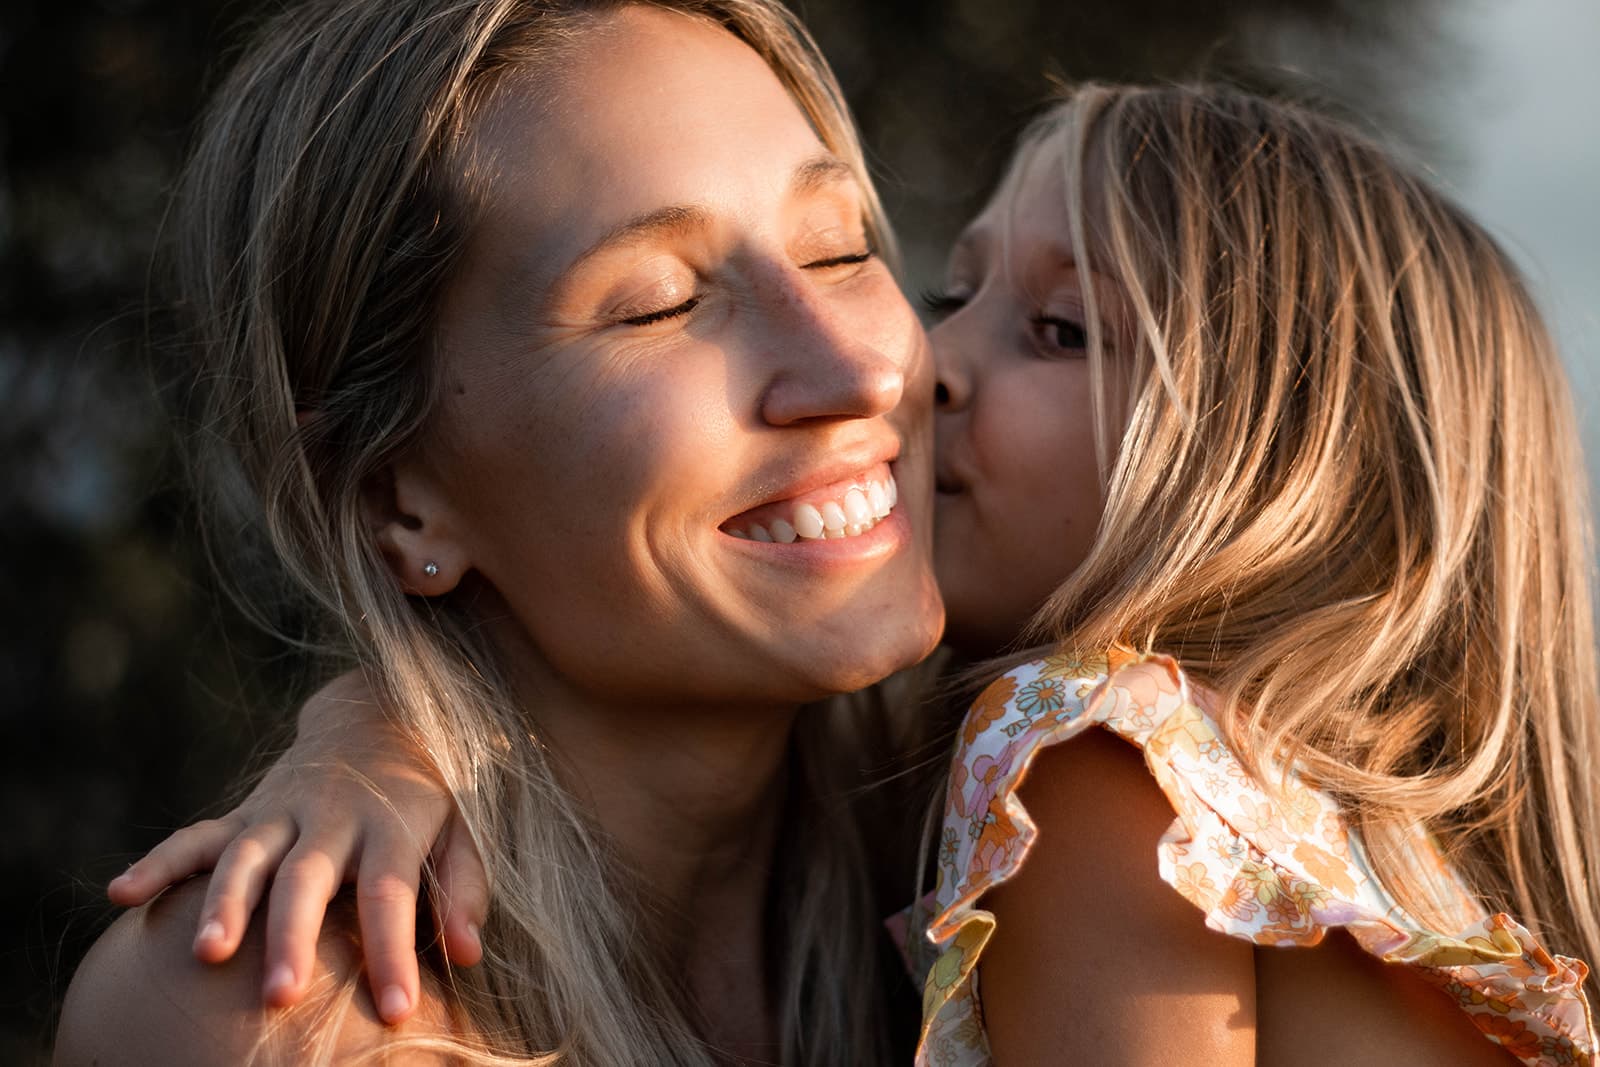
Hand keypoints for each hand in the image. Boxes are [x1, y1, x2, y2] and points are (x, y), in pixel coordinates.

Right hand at [106, 672, 489, 1023]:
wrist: (378, 716)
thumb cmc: (426, 796)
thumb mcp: (462, 831)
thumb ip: (464, 889)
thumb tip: (467, 954)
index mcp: (391, 826)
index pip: (391, 894)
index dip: (391, 952)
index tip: (396, 1010)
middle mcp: (332, 817)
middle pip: (307, 880)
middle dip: (291, 938)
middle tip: (280, 997)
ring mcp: (283, 812)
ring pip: (246, 858)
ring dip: (223, 905)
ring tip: (206, 955)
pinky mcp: (247, 813)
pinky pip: (198, 836)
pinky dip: (160, 862)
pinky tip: (123, 893)